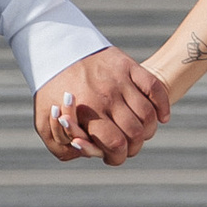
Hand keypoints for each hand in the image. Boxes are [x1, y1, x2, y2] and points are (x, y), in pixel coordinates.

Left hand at [35, 47, 172, 168]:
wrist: (56, 48)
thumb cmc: (50, 89)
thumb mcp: (43, 121)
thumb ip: (58, 145)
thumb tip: (79, 155)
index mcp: (87, 113)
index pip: (116, 145)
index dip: (118, 157)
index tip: (114, 156)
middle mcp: (106, 98)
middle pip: (135, 134)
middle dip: (134, 147)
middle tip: (127, 147)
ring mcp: (120, 81)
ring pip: (148, 115)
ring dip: (148, 130)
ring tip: (141, 132)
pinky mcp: (129, 66)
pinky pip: (155, 89)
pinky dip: (163, 106)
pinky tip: (162, 117)